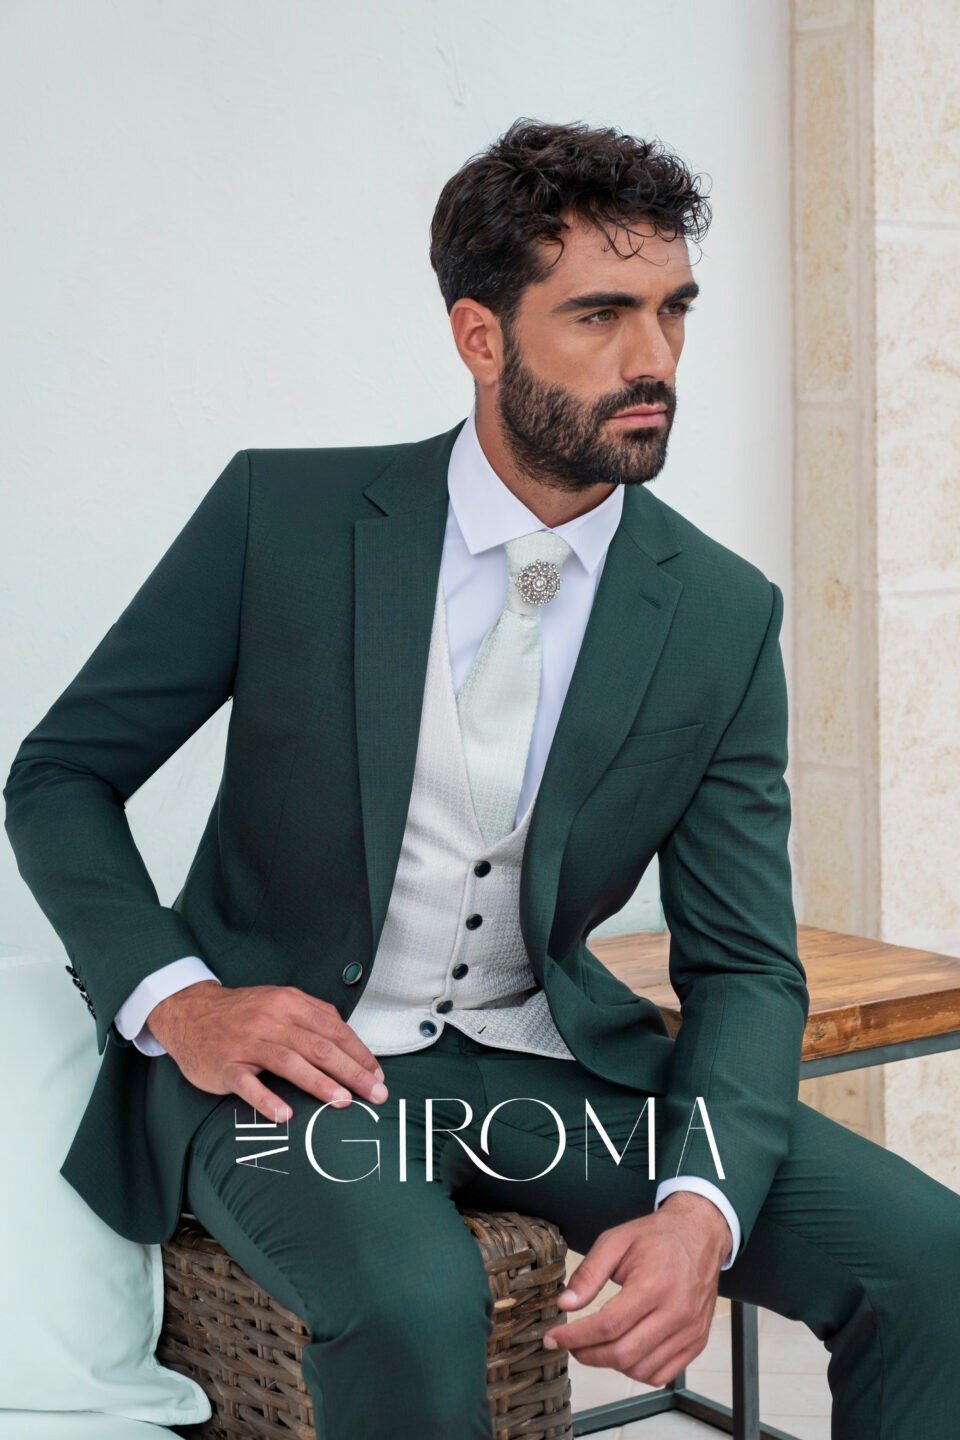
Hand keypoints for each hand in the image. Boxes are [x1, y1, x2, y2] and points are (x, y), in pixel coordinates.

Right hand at [147, 981, 387, 1121]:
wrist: (190, 1012)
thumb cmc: (242, 1013)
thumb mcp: (279, 1002)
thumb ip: (313, 1017)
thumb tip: (350, 1042)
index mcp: (289, 1003)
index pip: (333, 1029)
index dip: (359, 1053)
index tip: (378, 1075)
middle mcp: (271, 1019)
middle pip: (319, 1046)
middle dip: (352, 1072)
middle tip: (375, 1094)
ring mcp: (247, 1042)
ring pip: (289, 1061)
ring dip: (318, 1082)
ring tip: (342, 1101)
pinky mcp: (226, 1064)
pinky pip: (248, 1083)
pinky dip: (267, 1099)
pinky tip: (285, 1115)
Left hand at [541, 1193, 729, 1385]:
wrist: (699, 1234)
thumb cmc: (657, 1237)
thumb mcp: (615, 1241)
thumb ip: (588, 1273)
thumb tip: (565, 1303)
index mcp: (653, 1285)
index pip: (608, 1325)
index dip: (575, 1337)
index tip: (553, 1338)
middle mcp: (676, 1312)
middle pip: (623, 1353)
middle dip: (588, 1354)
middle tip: (572, 1344)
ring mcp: (689, 1331)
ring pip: (641, 1369)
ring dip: (611, 1364)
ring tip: (597, 1345)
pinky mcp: (697, 1342)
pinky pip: (662, 1374)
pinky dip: (637, 1371)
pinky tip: (625, 1352)